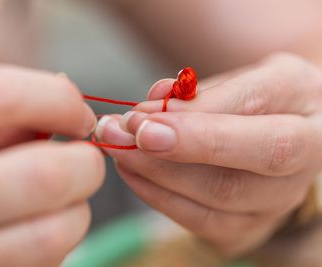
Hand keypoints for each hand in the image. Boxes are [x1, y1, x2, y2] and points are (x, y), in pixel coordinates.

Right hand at [0, 66, 104, 266]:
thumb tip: (67, 96)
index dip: (57, 97)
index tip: (80, 116)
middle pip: (44, 174)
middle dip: (86, 163)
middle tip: (84, 162)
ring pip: (54, 233)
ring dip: (75, 211)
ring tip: (58, 202)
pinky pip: (45, 266)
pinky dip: (56, 245)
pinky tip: (34, 232)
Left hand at [96, 53, 321, 255]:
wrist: (287, 134)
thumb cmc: (259, 102)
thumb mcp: (238, 78)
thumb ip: (196, 91)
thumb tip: (151, 105)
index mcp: (302, 102)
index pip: (252, 108)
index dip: (192, 120)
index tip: (140, 120)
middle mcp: (303, 159)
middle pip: (236, 171)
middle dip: (167, 155)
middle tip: (118, 136)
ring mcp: (278, 202)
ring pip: (215, 200)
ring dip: (153, 175)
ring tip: (116, 148)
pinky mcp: (250, 227)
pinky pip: (199, 221)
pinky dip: (157, 195)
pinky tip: (131, 171)